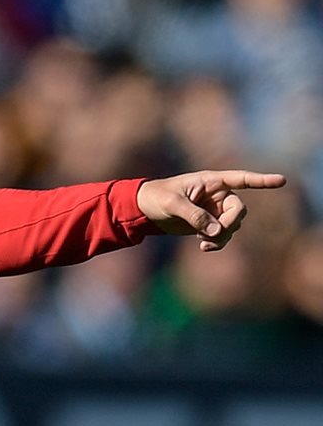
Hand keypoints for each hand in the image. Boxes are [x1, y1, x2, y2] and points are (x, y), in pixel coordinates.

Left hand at [136, 170, 286, 251]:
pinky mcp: (209, 223)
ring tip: (203, 243)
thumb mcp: (172, 204)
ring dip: (222, 237)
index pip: (241, 179)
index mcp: (211, 181)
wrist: (144, 209)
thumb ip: (194, 215)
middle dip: (230, 224)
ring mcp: (215, 210)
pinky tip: (203, 246)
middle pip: (239, 210)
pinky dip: (217, 242)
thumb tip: (217, 231)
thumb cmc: (156, 197)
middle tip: (215, 234)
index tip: (282, 180)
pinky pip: (223, 235)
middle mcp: (217, 194)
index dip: (261, 180)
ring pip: (233, 225)